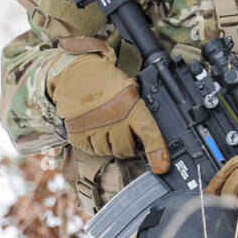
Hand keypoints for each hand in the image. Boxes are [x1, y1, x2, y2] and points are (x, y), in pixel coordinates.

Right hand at [46, 37, 169, 173]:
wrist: (77, 71)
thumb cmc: (107, 82)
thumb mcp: (131, 92)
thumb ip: (139, 112)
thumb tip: (149, 138)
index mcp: (132, 107)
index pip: (150, 134)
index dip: (158, 153)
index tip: (161, 166)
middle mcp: (114, 119)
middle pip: (126, 150)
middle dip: (129, 148)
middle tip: (127, 138)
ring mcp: (94, 126)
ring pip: (107, 152)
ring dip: (110, 146)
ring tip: (109, 131)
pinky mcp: (76, 131)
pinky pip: (89, 150)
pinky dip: (93, 145)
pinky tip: (95, 132)